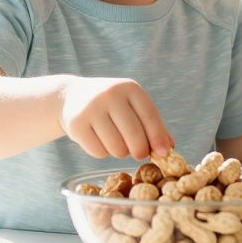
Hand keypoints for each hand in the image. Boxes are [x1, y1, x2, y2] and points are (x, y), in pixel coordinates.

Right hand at [56, 76, 174, 159]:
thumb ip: (151, 125)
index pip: (149, 115)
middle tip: (139, 154)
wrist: (72, 96)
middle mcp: (110, 94)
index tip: (164, 154)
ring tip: (116, 142)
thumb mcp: (132, 105)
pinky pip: (99, 152)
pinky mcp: (76, 124)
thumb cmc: (112, 104)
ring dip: (120, 152)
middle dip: (140, 151)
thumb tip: (168, 149)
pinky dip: (102, 153)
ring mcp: (91, 108)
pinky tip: (98, 140)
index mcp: (129, 88)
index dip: (158, 136)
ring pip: (116, 147)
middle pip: (133, 134)